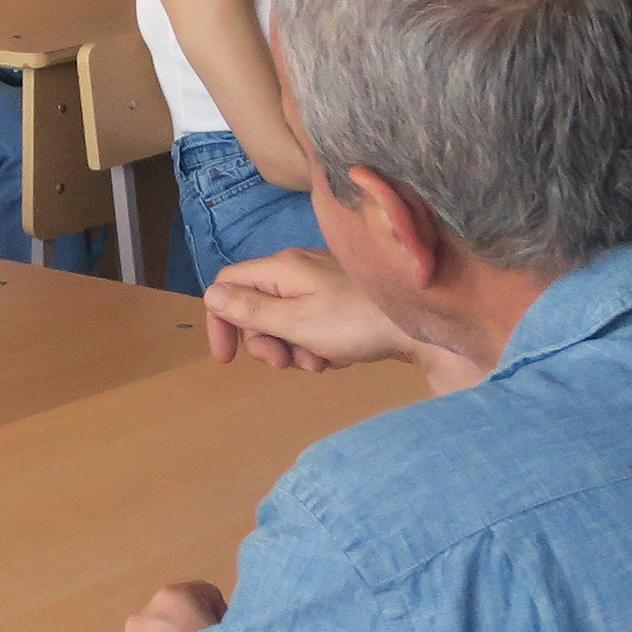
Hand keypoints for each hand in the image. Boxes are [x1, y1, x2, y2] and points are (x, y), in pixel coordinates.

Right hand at [203, 249, 406, 372]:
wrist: (420, 324)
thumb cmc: (356, 322)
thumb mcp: (296, 322)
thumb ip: (251, 309)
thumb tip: (210, 295)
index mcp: (281, 268)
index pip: (228, 284)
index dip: (221, 320)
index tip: (227, 358)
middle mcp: (297, 268)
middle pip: (256, 306)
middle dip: (264, 341)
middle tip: (284, 363)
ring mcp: (320, 282)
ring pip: (284, 320)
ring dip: (293, 348)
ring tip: (319, 362)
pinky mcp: (339, 298)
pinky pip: (310, 323)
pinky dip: (315, 344)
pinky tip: (336, 357)